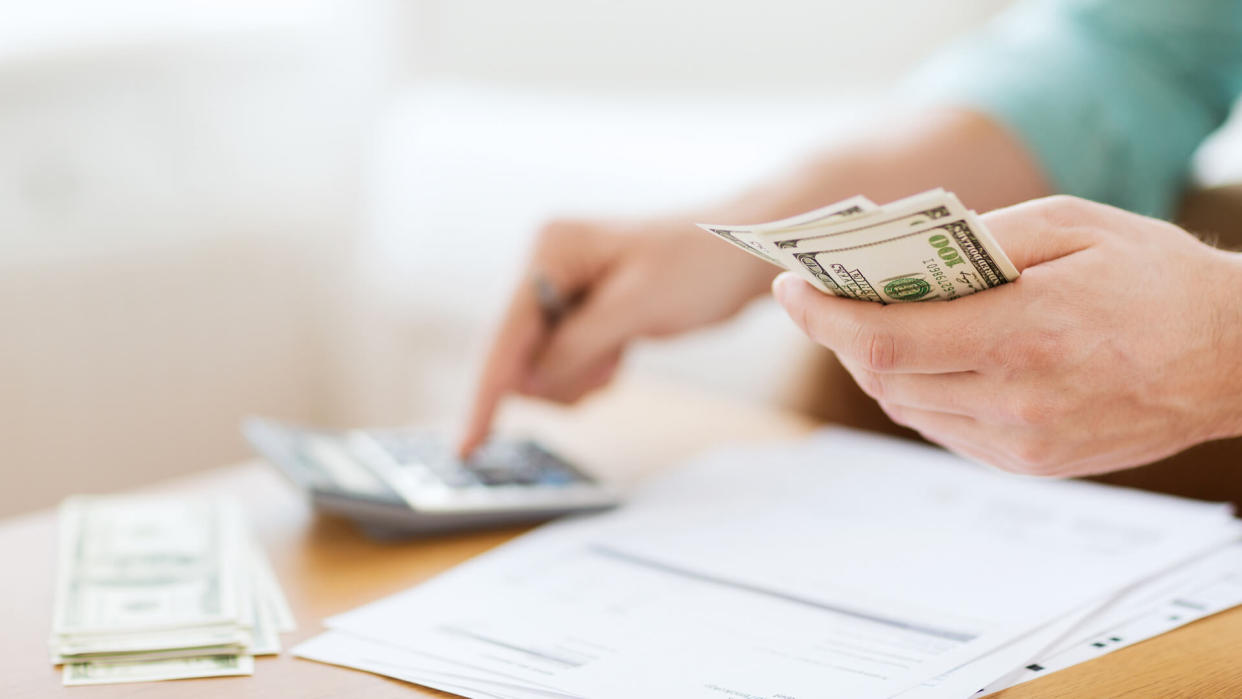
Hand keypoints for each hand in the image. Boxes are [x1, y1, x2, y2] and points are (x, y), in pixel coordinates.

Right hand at [459, 215, 776, 454]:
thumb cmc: (699, 265)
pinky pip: (564, 362)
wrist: (743, 253)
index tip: (468, 444)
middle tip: (611, 360)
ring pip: (542, 366)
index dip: (487, 393)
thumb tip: (528, 383)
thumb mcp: (636, 306)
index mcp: (550, 249)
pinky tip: (621, 350)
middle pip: (519, 355)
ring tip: (622, 350)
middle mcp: (546, 266)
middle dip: (561, 375)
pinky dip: (590, 370)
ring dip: (580, 375)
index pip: (506, 334)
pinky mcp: (580, 312)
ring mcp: (561, 290)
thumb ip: (577, 344)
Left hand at [773, 195, 1241, 476]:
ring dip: (876, 364)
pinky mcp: (1029, 465)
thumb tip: (903, 255)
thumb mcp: (1073, 226)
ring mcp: (1022, 444)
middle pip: (885, 377)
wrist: (1235, 359)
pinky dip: (918, 391)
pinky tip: (927, 356)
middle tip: (823, 296)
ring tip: (870, 320)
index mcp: (1026, 335)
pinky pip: (942, 428)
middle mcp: (1017, 402)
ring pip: (907, 407)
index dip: (825, 317)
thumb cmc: (1157, 280)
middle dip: (842, 334)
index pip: (887, 339)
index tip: (791, 290)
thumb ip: (980, 239)